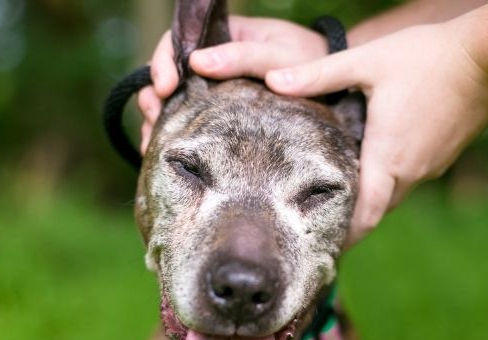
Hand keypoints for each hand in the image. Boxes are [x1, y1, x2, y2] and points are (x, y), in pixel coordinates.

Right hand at [137, 16, 327, 153]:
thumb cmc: (310, 61)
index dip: (162, 63)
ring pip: (173, 104)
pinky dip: (175, 137)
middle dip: (154, 98)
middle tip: (154, 120)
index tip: (165, 88)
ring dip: (158, 122)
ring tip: (152, 143)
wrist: (336, 86)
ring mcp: (213, 92)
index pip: (176, 42)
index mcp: (221, 38)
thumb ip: (242, 56)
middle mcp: (211, 64)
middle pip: (167, 77)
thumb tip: (198, 62)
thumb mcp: (279, 55)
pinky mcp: (219, 117)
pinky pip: (189, 124)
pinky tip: (167, 154)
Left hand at [264, 22, 487, 245]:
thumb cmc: (427, 57)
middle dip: (354, 219)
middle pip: (378, 208)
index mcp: (389, 157)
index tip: (324, 248)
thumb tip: (273, 80)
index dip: (345, 236)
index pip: (365, 215)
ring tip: (346, 192)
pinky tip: (380, 159)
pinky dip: (393, 178)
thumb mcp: (366, 63)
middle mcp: (413, 170)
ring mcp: (433, 164)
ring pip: (396, 192)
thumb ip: (318, 75)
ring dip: (373, 196)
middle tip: (325, 221)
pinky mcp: (446, 154)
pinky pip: (413, 176)